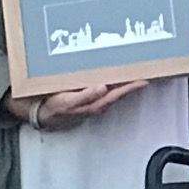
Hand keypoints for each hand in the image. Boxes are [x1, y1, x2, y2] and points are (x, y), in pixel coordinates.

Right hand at [33, 81, 147, 130]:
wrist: (44, 115)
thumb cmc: (55, 108)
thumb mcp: (68, 102)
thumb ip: (85, 96)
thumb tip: (102, 88)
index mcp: (95, 103)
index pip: (118, 93)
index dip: (131, 87)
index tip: (143, 80)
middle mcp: (98, 103)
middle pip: (119, 92)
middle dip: (131, 84)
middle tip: (144, 74)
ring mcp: (94, 101)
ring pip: (114, 92)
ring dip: (123, 84)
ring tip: (133, 75)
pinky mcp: (89, 99)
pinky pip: (105, 91)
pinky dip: (113, 85)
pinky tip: (113, 79)